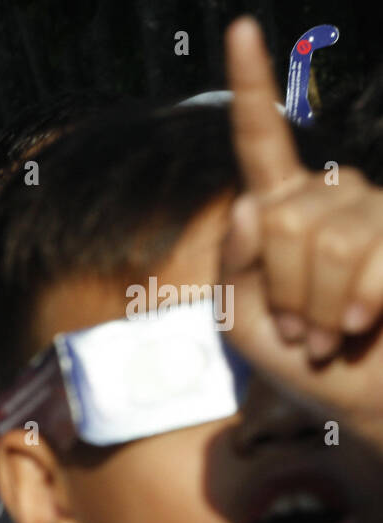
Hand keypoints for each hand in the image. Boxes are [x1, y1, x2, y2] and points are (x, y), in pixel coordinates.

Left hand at [221, 16, 382, 449]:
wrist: (363, 404)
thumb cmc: (301, 365)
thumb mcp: (241, 319)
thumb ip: (236, 262)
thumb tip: (255, 201)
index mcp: (282, 209)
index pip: (263, 141)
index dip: (255, 86)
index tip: (241, 28)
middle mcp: (334, 198)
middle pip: (286, 218)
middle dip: (283, 289)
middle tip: (299, 329)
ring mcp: (379, 213)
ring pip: (328, 238)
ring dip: (317, 304)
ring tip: (329, 333)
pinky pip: (372, 256)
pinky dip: (355, 303)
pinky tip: (360, 325)